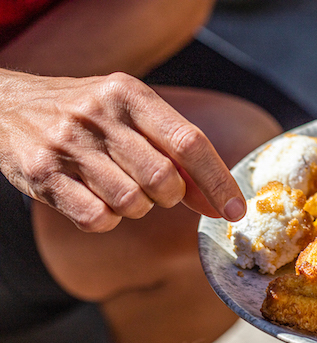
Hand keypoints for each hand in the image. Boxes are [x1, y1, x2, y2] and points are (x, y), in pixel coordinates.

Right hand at [0, 69, 245, 231]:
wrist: (6, 106)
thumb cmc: (90, 117)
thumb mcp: (134, 116)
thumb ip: (178, 154)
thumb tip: (221, 203)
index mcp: (130, 93)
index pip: (190, 143)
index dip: (218, 182)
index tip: (237, 211)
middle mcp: (99, 114)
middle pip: (164, 180)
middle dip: (169, 196)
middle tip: (154, 188)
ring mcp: (67, 144)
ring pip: (132, 203)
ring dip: (137, 208)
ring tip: (119, 187)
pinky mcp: (41, 174)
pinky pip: (97, 219)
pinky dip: (107, 219)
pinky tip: (94, 198)